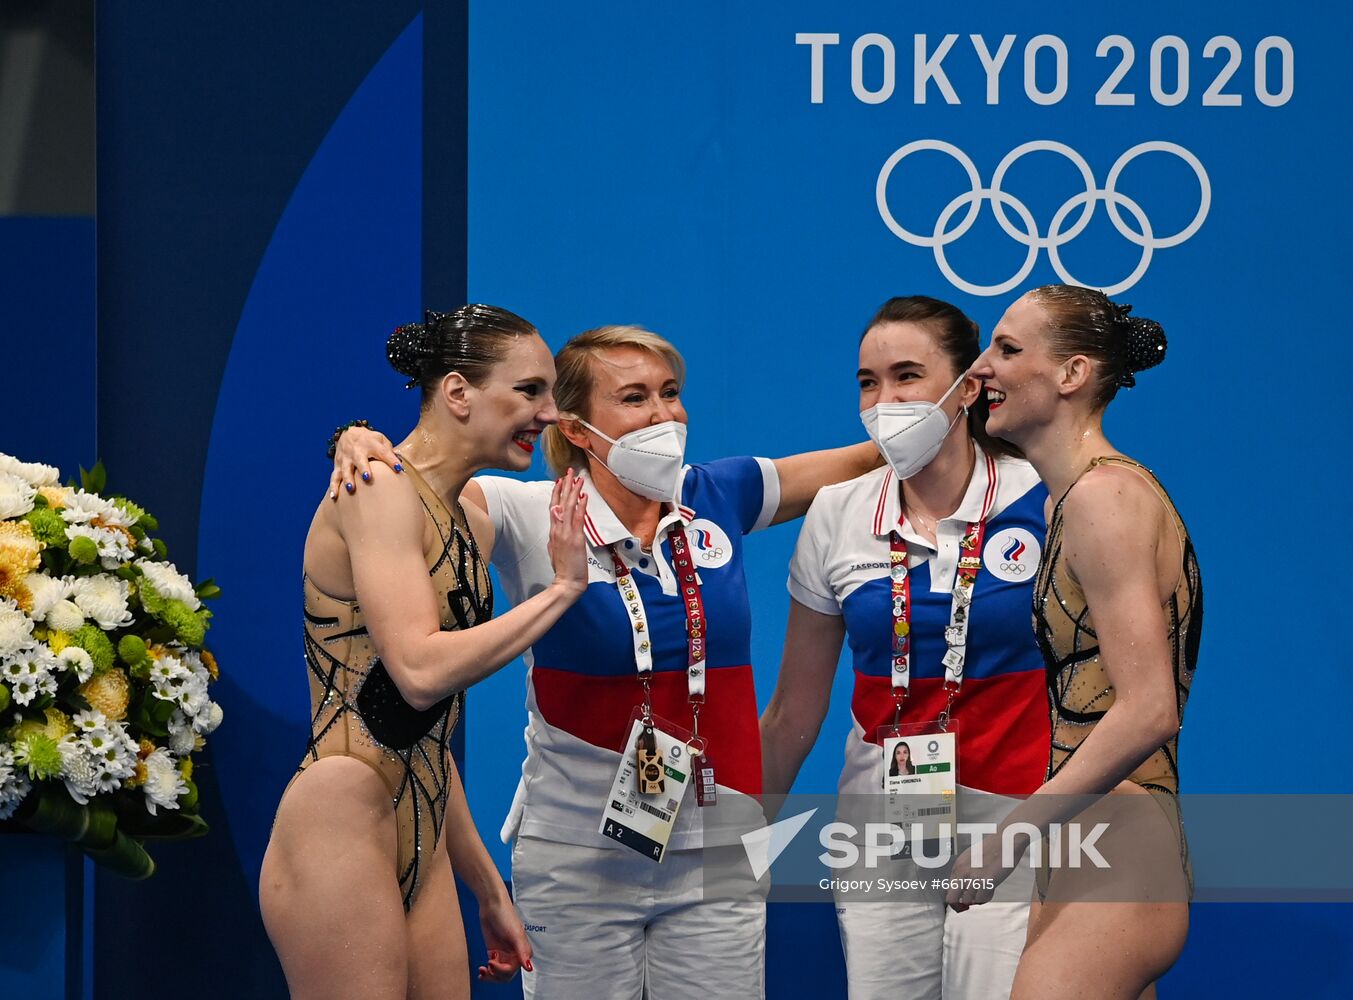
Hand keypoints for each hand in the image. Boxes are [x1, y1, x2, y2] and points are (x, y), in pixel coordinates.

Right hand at [329, 424, 399, 499]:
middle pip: (360, 460)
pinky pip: (334, 477)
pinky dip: (333, 487)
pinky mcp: (338, 466)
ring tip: (351, 489)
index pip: (383, 452)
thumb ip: (389, 451)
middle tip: (367, 478)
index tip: (399, 469)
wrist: (348, 433)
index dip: (391, 460)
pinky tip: (334, 497)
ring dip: (348, 479)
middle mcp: (357, 451)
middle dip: (363, 469)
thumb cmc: (370, 440)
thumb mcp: (381, 440)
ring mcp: (346, 459)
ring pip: (345, 470)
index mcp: (371, 444)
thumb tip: (399, 467)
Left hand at [477, 893, 533, 981]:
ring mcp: (503, 953)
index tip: (491, 961)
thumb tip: (529, 967)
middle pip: (506, 975)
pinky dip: (487, 973)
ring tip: (482, 972)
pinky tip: (481, 972)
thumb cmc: (505, 915)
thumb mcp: (515, 934)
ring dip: (490, 976)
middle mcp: (514, 954)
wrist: (491, 906)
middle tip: (487, 966)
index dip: (501, 970)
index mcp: (522, 951)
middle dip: (496, 975)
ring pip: (499, 974)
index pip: (512, 970)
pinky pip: (492, 968)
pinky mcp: (494, 952)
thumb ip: (522, 951)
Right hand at [547, 470, 588, 596]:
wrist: (566, 581)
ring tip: (577, 478)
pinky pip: (577, 518)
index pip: (554, 507)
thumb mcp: (554, 549)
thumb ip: (555, 537)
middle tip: (569, 471)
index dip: (556, 493)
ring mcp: (566, 533)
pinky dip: (580, 506)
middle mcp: (558, 529)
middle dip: (565, 486)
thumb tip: (555, 528)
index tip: (560, 481)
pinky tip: (584, 496)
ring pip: (568, 507)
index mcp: (553, 531)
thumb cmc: (563, 568)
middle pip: (560, 502)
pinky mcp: (575, 538)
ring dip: (573, 491)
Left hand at [945, 832, 1016, 910]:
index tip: (959, 901)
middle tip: (967, 904)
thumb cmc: (991, 849)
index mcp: (957, 866)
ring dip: (976, 899)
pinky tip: (990, 889)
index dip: (954, 898)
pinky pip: (983, 899)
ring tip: (984, 890)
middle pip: (953, 899)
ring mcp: (974, 878)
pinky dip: (987, 897)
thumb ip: (964, 872)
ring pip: (969, 901)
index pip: (948, 889)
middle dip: (959, 904)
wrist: (1005, 842)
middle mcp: (962, 872)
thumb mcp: (970, 858)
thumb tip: (961, 888)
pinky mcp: (987, 882)